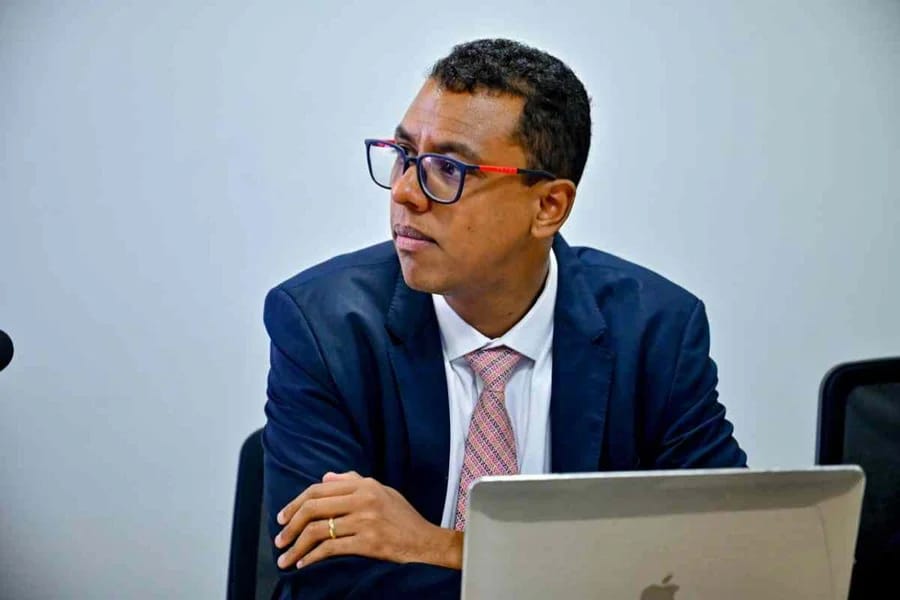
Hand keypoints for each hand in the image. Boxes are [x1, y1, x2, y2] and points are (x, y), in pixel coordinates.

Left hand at [274, 471, 462, 570]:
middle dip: (290, 524)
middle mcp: (363, 499)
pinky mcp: (368, 543)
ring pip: (318, 530)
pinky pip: (330, 549)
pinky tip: (303, 564)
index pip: (319, 489)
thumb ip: (354, 481)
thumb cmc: (404, 518)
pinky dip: (312, 557)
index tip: (282, 516)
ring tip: (285, 557)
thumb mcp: (382, 491)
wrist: (425, 543)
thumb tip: (326, 477)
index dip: (295, 503)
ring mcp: (365, 521)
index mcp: (365, 484)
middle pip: (314, 507)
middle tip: (279, 538)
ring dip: (296, 545)